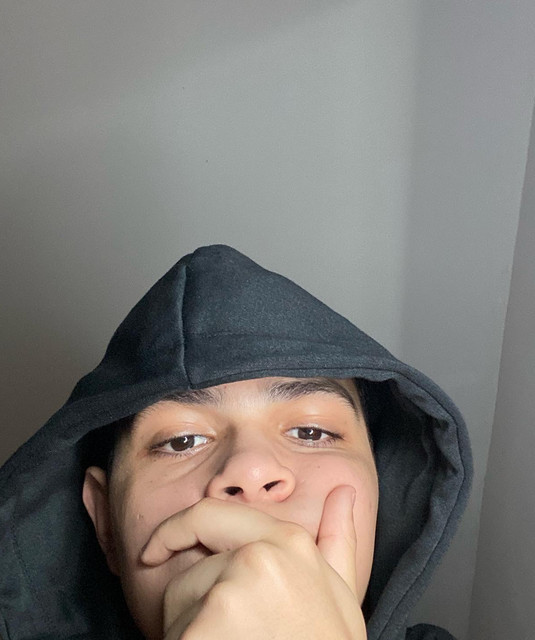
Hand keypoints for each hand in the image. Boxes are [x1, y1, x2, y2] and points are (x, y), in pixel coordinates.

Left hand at [141, 485, 366, 639]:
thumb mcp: (340, 596)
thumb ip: (338, 540)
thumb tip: (344, 490)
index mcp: (288, 542)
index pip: (208, 514)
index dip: (173, 531)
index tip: (154, 549)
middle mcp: (257, 558)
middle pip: (189, 571)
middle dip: (188, 603)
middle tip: (209, 631)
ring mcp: (229, 595)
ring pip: (176, 609)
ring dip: (192, 633)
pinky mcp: (202, 631)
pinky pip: (173, 634)